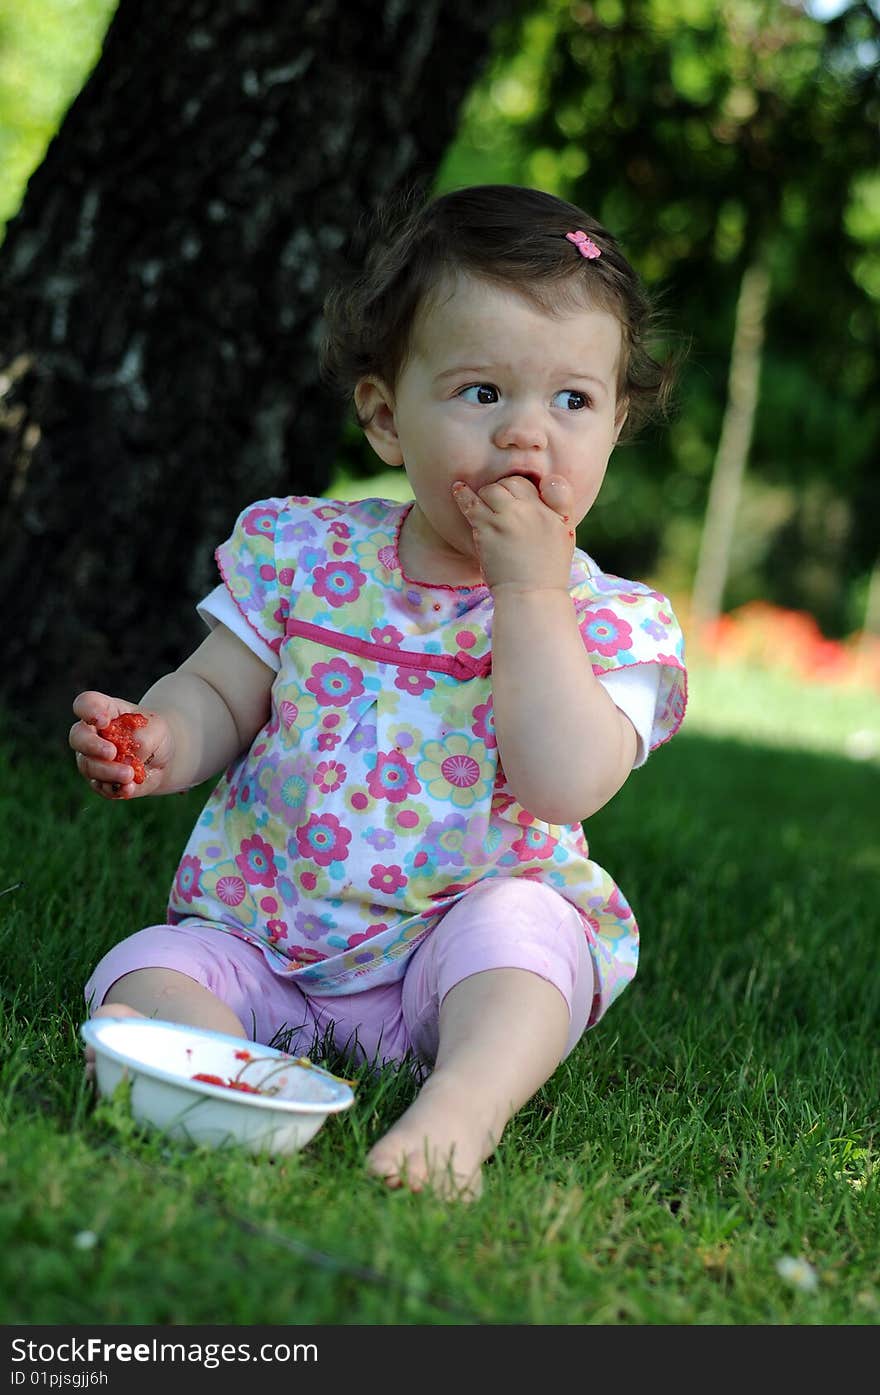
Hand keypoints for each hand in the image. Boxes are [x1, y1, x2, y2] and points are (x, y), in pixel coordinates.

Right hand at [69, 690, 172, 798]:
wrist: (161, 757)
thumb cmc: (154, 734)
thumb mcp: (156, 729)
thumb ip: (141, 738)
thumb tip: (127, 758)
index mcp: (103, 711)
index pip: (85, 704)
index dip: (88, 711)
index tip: (102, 720)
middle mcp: (90, 734)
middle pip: (78, 737)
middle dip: (92, 746)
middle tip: (111, 752)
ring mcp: (91, 759)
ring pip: (89, 766)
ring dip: (109, 771)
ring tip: (129, 774)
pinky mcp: (99, 781)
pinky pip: (101, 787)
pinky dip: (115, 788)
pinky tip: (129, 787)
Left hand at [451, 474, 575, 591]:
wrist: (531, 594)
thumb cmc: (548, 569)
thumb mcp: (565, 533)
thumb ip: (560, 504)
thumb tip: (547, 479)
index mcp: (554, 511)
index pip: (536, 483)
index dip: (523, 488)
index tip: (517, 497)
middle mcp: (532, 510)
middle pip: (512, 483)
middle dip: (504, 490)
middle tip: (500, 507)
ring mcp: (508, 518)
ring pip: (492, 490)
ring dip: (486, 496)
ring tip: (485, 508)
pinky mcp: (487, 528)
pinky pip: (471, 503)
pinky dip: (463, 494)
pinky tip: (458, 488)